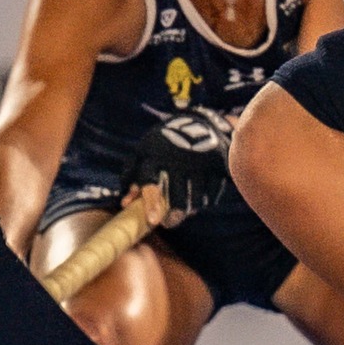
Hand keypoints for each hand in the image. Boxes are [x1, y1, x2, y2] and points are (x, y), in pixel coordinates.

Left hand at [122, 108, 236, 222]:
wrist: (200, 121)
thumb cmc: (164, 142)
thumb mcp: (145, 151)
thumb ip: (132, 175)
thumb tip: (125, 203)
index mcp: (154, 155)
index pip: (150, 181)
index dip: (151, 203)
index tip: (154, 221)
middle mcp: (177, 158)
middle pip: (176, 196)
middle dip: (174, 214)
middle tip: (169, 223)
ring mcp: (199, 161)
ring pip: (195, 197)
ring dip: (190, 209)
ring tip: (186, 211)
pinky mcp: (218, 163)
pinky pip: (213, 192)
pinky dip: (207, 200)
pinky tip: (201, 200)